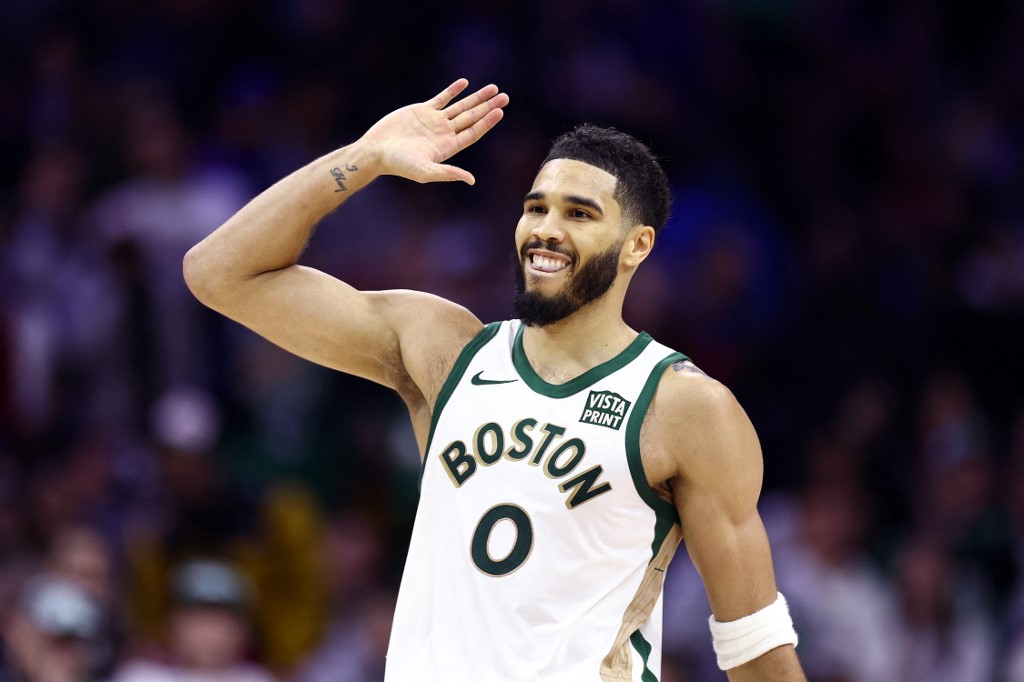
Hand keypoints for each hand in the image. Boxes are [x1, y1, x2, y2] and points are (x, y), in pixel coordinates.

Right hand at [360, 78, 508, 184]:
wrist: (376, 150)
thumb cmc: (399, 164)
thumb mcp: (425, 171)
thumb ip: (448, 173)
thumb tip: (471, 180)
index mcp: (448, 147)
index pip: (473, 132)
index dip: (487, 122)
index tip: (499, 111)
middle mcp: (444, 133)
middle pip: (471, 117)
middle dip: (488, 106)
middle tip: (505, 96)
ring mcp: (434, 121)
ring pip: (460, 106)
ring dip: (476, 97)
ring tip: (493, 88)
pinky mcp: (422, 111)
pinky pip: (441, 98)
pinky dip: (453, 91)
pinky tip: (465, 83)